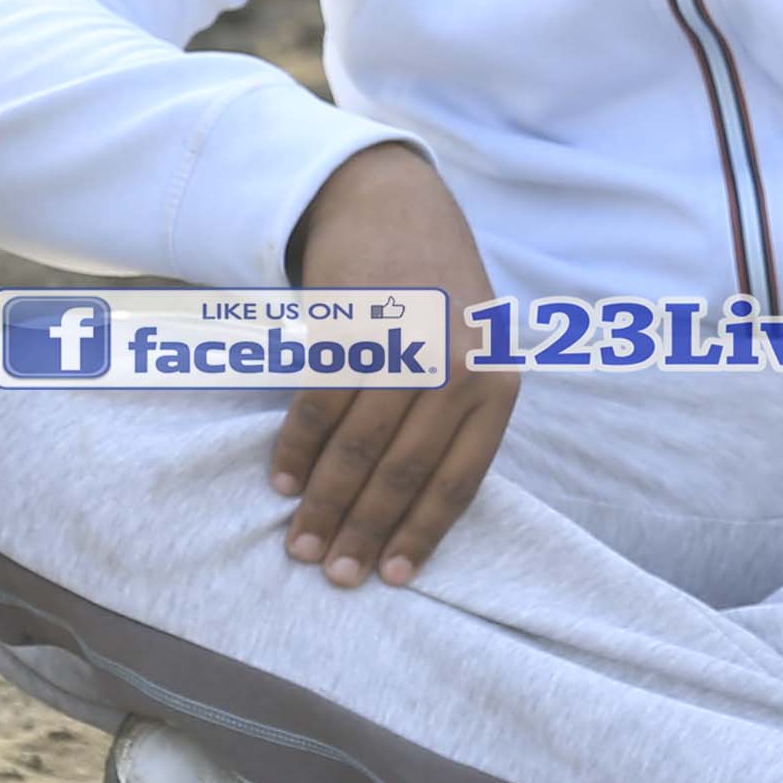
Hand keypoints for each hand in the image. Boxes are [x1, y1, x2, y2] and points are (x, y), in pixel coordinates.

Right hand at [270, 141, 515, 586]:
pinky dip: (297, 451)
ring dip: (324, 503)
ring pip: (358, 446)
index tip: (392, 578)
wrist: (395, 204)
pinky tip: (284, 484)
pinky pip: (319, 405)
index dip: (422, 533)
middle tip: (333, 575)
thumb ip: (458, 420)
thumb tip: (417, 513)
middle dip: (364, 530)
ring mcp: (404, 345)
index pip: (460, 479)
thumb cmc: (436, 296)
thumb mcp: (475, 353)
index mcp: (498, 383)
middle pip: (404, 471)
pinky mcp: (353, 325)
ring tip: (300, 544)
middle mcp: (458, 365)